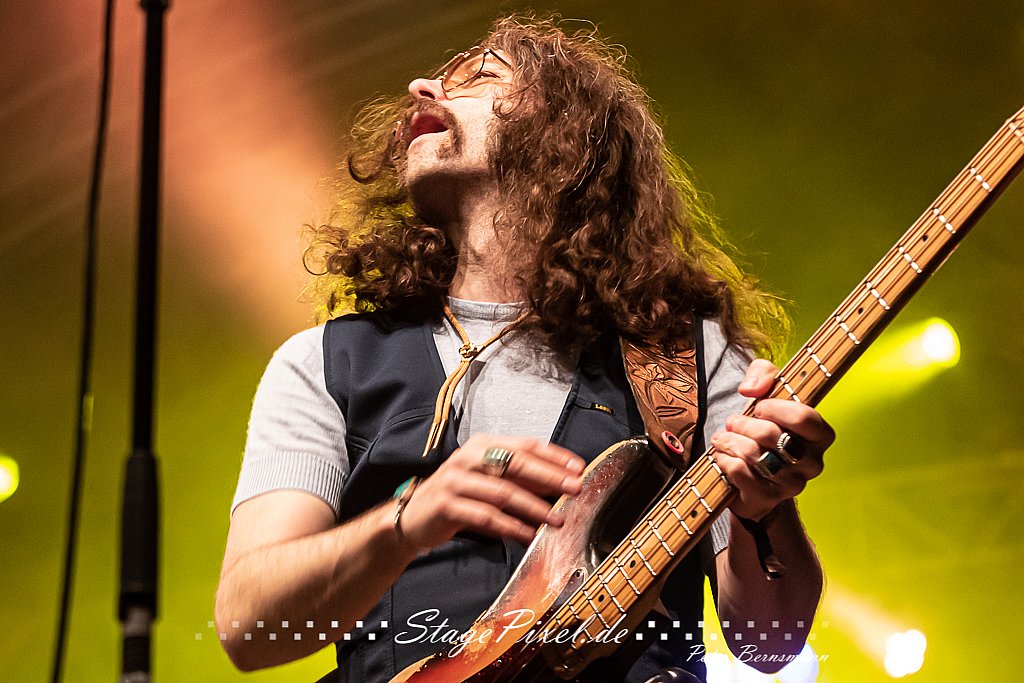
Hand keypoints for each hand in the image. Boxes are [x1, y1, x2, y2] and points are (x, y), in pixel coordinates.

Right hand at [397, 434, 585, 548]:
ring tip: (556, 519)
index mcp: (482, 445)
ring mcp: (456, 481)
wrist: (413, 517)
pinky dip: (510, 527)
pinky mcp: (447, 505)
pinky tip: (527, 535)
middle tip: (575, 489)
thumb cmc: (458, 496)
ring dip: (534, 507)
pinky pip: (485, 516)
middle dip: (550, 477)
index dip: (554, 456)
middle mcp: (468, 457)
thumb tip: (559, 483)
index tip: (578, 468)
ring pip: (503, 492)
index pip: (525, 445)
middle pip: (516, 464)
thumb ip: (517, 478)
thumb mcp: (487, 479)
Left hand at [710, 359, 833, 520]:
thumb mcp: (767, 391)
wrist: (756, 477)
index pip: (804, 417)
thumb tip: (750, 389)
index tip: (759, 407)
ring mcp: (793, 484)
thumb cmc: (765, 427)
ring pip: (754, 454)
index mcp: (821, 436)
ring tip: (723, 437)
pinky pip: (740, 472)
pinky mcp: (768, 498)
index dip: (775, 408)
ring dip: (731, 441)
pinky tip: (722, 455)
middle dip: (743, 423)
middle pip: (771, 435)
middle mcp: (812, 462)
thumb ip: (763, 373)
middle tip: (733, 422)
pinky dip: (725, 459)